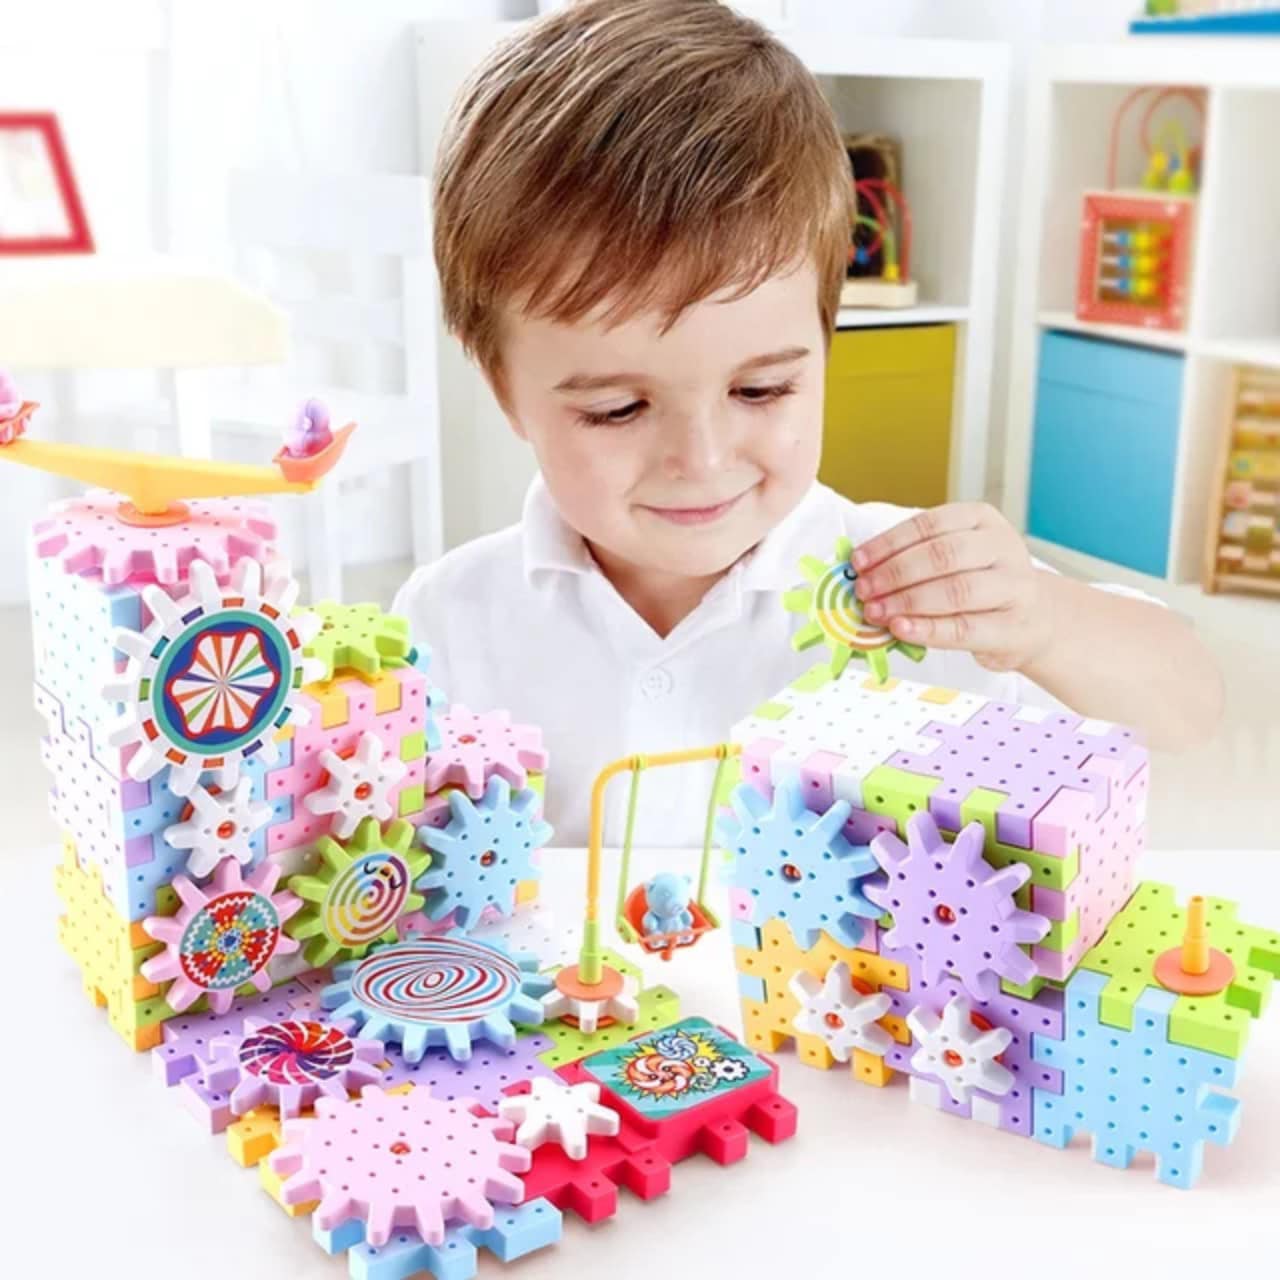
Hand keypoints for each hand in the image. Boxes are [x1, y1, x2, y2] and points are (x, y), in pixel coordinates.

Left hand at [851, 503, 1054, 672]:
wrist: (1033, 620)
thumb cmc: (981, 585)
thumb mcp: (956, 558)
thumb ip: (915, 558)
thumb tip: (862, 570)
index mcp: (982, 519)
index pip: (929, 524)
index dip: (889, 543)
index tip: (858, 561)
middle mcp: (1002, 546)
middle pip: (942, 555)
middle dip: (895, 573)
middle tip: (864, 590)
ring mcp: (1014, 587)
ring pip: (956, 590)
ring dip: (907, 601)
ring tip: (875, 611)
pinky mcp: (1014, 627)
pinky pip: (965, 628)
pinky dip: (928, 629)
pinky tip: (901, 629)